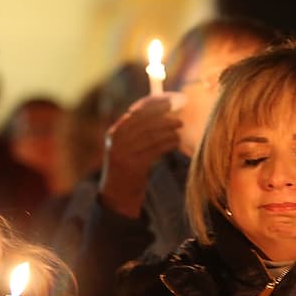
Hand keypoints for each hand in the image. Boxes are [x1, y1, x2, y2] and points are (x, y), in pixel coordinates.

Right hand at [98, 95, 183, 218]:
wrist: (117, 198)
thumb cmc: (128, 169)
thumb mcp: (128, 147)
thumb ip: (140, 130)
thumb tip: (163, 109)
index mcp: (114, 132)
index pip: (136, 110)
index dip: (155, 101)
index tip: (172, 97)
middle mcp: (116, 140)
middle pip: (144, 118)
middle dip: (165, 110)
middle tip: (181, 106)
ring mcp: (124, 153)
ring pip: (150, 133)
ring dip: (168, 127)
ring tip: (180, 126)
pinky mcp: (134, 166)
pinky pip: (155, 149)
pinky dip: (168, 143)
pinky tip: (176, 141)